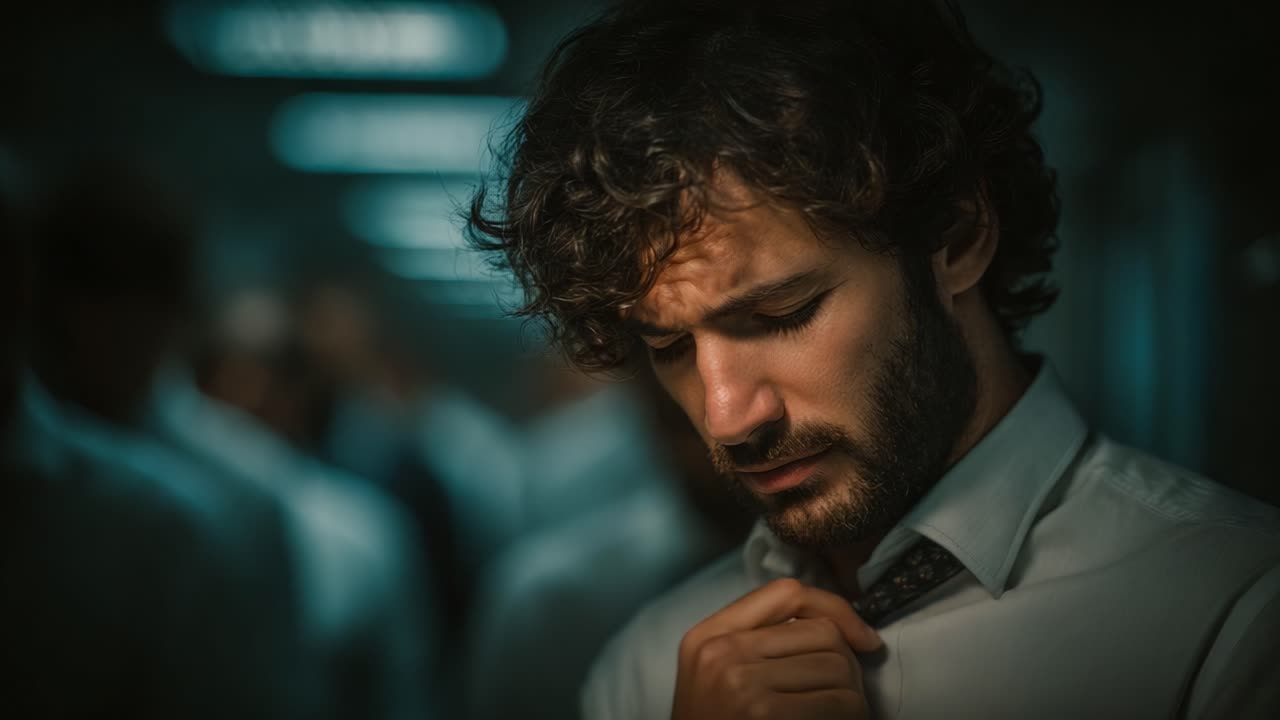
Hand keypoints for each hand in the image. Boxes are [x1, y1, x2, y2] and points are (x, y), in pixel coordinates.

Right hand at [670, 578, 880, 719]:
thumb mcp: (716, 671)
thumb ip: (756, 640)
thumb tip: (835, 624)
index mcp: (709, 634)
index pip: (786, 593)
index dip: (835, 607)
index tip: (862, 636)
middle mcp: (722, 652)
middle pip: (821, 631)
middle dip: (848, 661)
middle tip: (848, 690)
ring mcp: (741, 684)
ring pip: (836, 666)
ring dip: (853, 693)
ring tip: (845, 710)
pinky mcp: (764, 714)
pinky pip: (837, 702)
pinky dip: (852, 714)